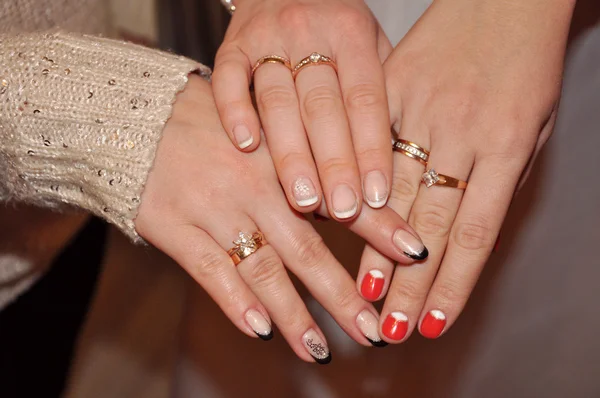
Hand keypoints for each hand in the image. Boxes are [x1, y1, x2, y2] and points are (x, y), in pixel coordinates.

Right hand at [135, 75, 425, 361]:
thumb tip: (356, 189)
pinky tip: (260, 331)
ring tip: (322, 350)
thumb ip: (306, 154)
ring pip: (262, 269)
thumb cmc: (211, 121)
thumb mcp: (263, 124)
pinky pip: (210, 272)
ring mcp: (213, 207)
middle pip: (306, 247)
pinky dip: (236, 303)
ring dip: (295, 314)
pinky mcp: (174, 227)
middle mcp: (253, 184)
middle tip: (373, 330)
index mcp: (282, 154)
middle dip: (342, 293)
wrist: (135, 115)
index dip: (381, 226)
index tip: (417, 256)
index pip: (341, 196)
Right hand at [213, 0, 393, 221]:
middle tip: (343, 210)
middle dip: (334, 162)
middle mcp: (309, 31)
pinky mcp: (232, 44)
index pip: (366, 97)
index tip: (377, 196)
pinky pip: (228, 78)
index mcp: (350, 31)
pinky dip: (235, 111)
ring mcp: (266, 38)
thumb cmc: (334, 26)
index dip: (372, 149)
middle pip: (323, 105)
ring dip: (291, 154)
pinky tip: (246, 147)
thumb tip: (393, 162)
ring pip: (278, 100)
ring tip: (303, 199)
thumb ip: (377, 93)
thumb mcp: (367, 46)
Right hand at [357, 0, 574, 341]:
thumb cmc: (524, 60)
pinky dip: (348, 181)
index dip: (455, 281)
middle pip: (429, 220)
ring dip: (373, 245)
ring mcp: (418, 107)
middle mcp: (460, 130)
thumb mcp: (534, 122)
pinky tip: (323, 213)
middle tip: (389, 324)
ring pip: (390, 187)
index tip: (434, 322)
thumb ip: (502, 178)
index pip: (477, 230)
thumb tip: (469, 233)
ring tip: (360, 288)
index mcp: (507, 142)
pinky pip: (364, 141)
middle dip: (409, 280)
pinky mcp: (388, 85)